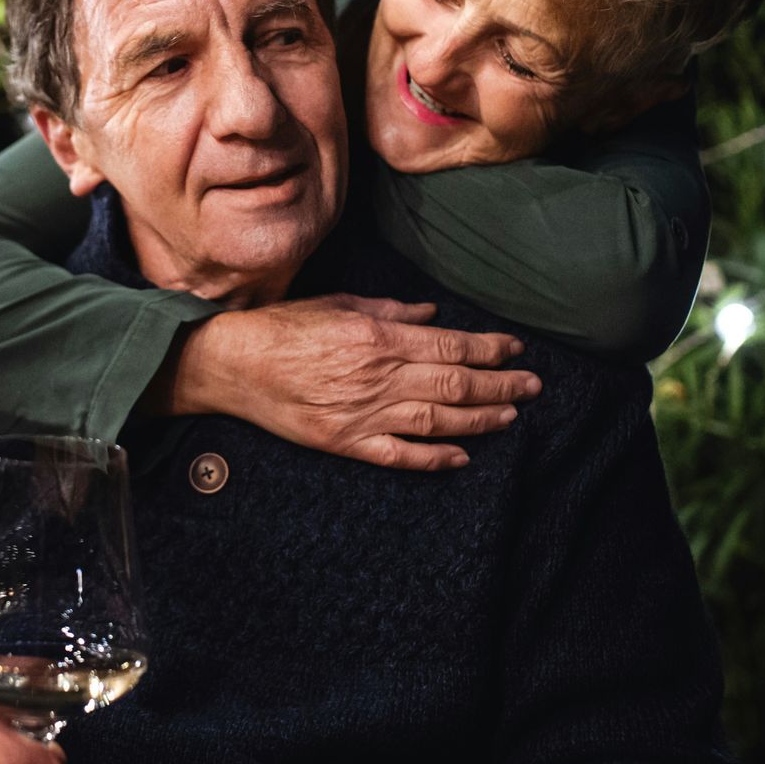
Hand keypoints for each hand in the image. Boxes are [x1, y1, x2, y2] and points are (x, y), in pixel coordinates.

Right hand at [168, 294, 538, 469]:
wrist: (232, 365)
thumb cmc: (282, 328)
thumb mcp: (338, 304)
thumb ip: (390, 311)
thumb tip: (433, 315)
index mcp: (377, 339)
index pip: (450, 345)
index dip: (490, 349)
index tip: (515, 350)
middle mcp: (377, 378)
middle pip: (454, 384)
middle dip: (499, 385)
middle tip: (532, 385)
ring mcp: (363, 415)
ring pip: (436, 421)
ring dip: (479, 419)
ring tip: (510, 415)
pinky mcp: (346, 442)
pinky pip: (399, 455)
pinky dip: (433, 458)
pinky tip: (461, 457)